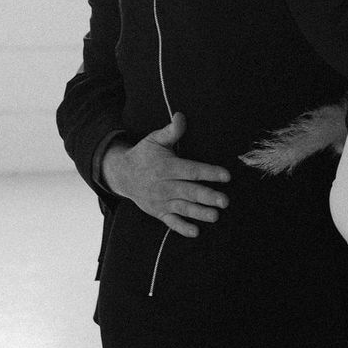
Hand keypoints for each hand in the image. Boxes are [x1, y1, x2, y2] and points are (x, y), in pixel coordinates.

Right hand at [102, 113, 229, 237]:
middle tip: (224, 201)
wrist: (122, 175)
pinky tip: (195, 232)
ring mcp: (161, 201)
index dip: (208, 172)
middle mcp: (164, 185)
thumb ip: (171, 131)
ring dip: (199, 213)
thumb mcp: (154, 139)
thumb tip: (181, 116)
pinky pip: (171, 222)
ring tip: (215, 216)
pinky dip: (181, 228)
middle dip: (207, 196)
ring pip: (183, 208)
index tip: (225, 175)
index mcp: (166, 167)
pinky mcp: (159, 212)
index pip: (191, 170)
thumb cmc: (144, 155)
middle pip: (189, 191)